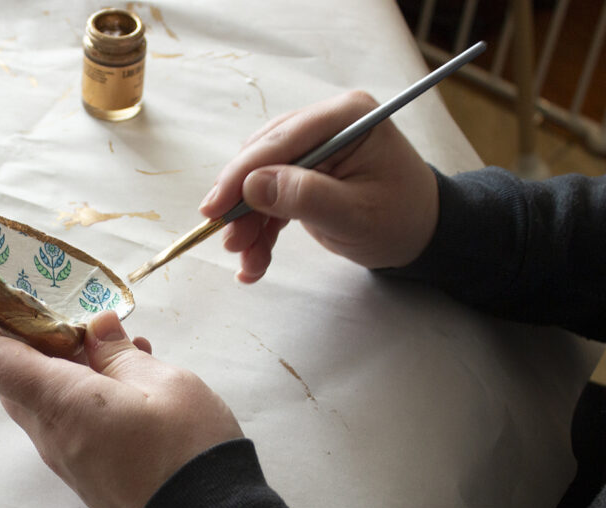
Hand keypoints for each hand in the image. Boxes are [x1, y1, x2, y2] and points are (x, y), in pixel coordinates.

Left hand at [0, 280, 243, 507]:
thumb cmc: (187, 452)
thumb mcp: (163, 384)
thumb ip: (120, 353)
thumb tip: (94, 328)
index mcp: (61, 404)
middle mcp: (52, 432)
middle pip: (11, 374)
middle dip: (8, 331)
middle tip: (27, 293)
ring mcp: (69, 455)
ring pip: (42, 393)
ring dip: (56, 355)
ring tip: (97, 326)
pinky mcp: (88, 468)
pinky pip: (68, 414)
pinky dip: (80, 381)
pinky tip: (127, 364)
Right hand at [199, 90, 439, 281]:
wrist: (422, 235)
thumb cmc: (401, 219)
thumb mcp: (355, 214)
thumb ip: (305, 197)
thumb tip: (253, 186)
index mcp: (345, 117)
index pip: (281, 140)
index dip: (242, 173)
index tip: (214, 207)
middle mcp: (324, 124)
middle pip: (263, 159)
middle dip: (242, 204)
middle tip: (228, 241)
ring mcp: (313, 148)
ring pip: (260, 181)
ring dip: (248, 223)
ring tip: (247, 262)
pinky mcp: (304, 173)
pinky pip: (269, 198)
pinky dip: (260, 229)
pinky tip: (254, 261)